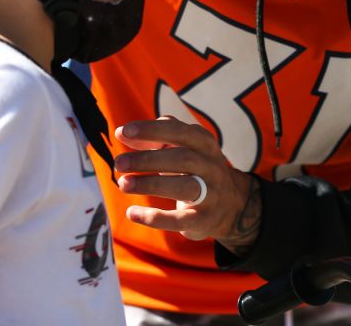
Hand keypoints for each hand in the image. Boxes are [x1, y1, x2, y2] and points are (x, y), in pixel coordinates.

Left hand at [114, 116, 262, 252]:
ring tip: (123, 184)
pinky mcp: (204, 219)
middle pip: (182, 158)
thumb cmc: (195, 169)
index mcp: (204, 144)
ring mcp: (211, 194)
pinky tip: (132, 213)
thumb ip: (154, 138)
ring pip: (183, 187)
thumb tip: (122, 133)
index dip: (152, 130)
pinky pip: (179, 220)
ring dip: (150, 184)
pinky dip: (155, 217)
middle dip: (147, 159)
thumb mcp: (182, 148)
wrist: (230, 204)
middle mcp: (211, 166)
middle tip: (119, 163)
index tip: (125, 131)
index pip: (179, 132)